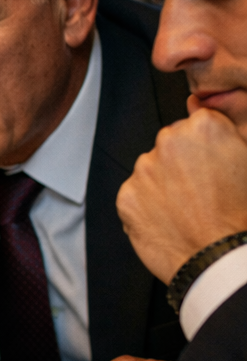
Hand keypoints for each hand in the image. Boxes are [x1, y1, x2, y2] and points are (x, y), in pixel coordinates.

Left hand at [116, 108, 246, 282]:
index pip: (199, 124)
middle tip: (205, 191)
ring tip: (190, 209)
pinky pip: (136, 195)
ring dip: (164, 183)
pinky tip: (171, 219)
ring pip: (152, 169)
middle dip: (184, 162)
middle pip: (172, 144)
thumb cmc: (243, 214)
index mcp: (203, 126)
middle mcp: (168, 141)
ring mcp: (143, 169)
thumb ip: (232, 126)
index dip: (210, 148)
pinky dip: (148, 205)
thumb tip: (197, 101)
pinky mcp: (126, 196)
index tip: (217, 167)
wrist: (219, 260)